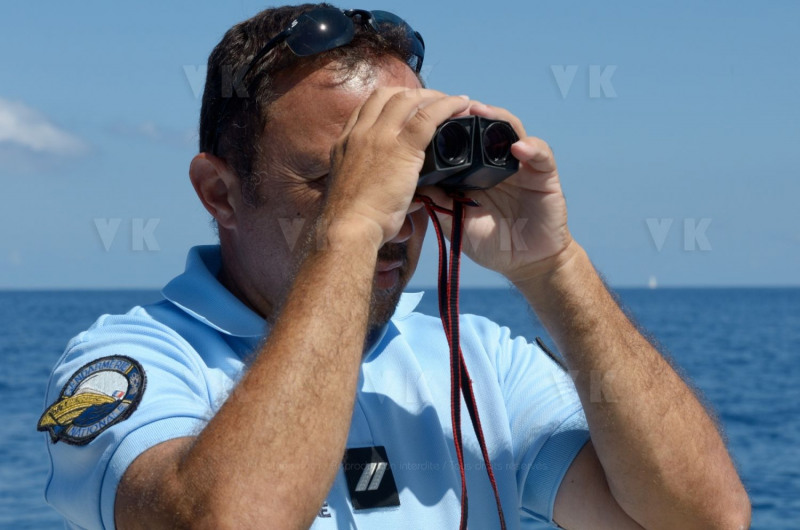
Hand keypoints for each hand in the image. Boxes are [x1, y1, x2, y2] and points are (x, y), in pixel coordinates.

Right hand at [324, 88, 469, 246]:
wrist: (350, 229)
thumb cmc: (353, 222)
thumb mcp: (357, 193)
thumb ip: (378, 187)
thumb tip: (410, 201)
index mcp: (345, 144)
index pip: (366, 108)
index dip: (388, 103)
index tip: (405, 108)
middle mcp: (359, 134)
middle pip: (386, 95)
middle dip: (411, 93)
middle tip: (431, 101)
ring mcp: (379, 137)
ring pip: (408, 99)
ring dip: (432, 96)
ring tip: (450, 101)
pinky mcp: (401, 148)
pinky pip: (428, 116)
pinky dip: (447, 106)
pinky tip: (461, 104)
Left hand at [420, 101, 573, 279]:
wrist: (526, 263)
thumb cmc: (492, 244)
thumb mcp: (457, 224)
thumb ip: (439, 204)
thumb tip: (414, 183)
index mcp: (475, 171)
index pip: (462, 139)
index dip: (449, 125)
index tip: (430, 116)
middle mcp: (497, 162)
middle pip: (485, 127)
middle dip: (470, 113)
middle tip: (453, 105)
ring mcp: (522, 166)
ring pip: (511, 130)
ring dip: (497, 119)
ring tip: (481, 112)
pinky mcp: (544, 175)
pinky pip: (541, 154)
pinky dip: (531, 148)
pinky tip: (517, 148)